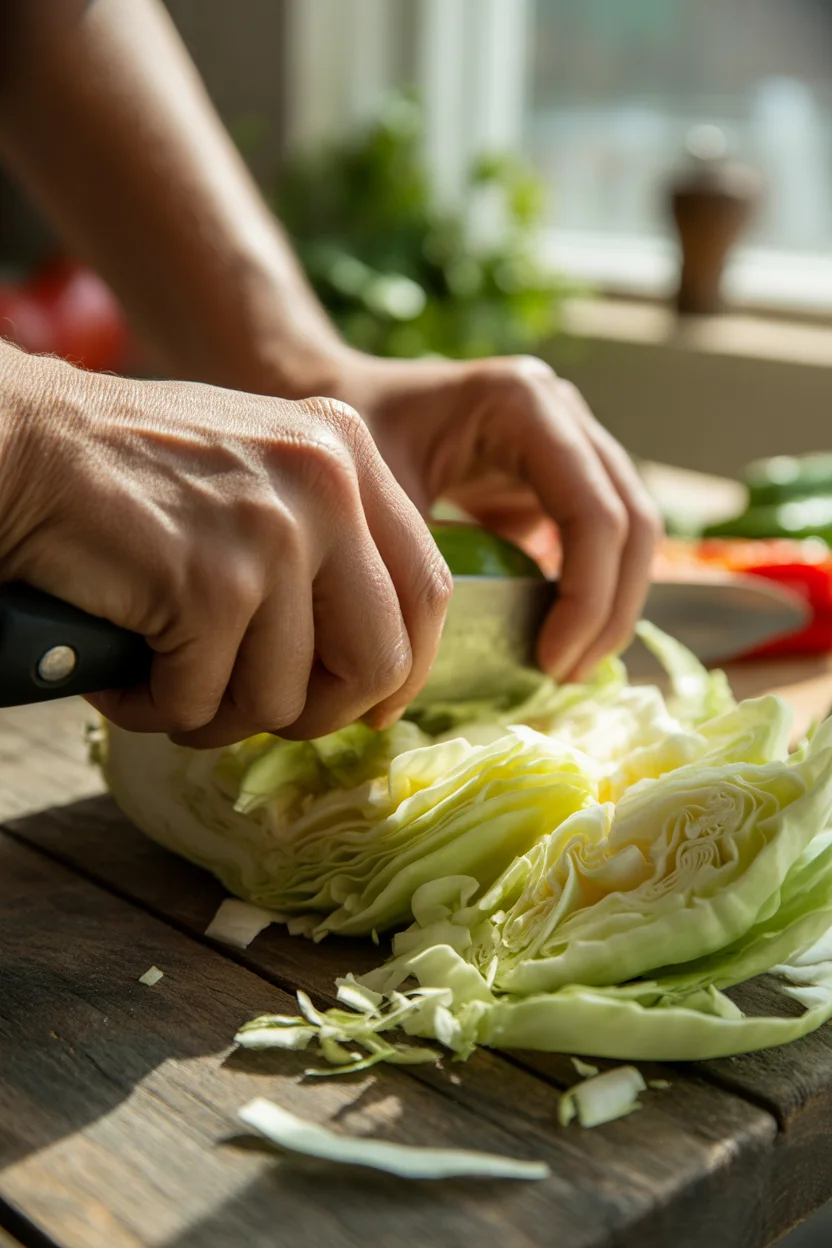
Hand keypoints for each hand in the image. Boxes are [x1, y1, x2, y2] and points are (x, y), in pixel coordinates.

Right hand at [0, 347, 449, 745]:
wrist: (23, 443)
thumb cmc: (133, 473)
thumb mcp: (262, 474)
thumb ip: (329, 546)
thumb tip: (380, 667)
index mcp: (349, 453)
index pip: (428, 591)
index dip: (402, 669)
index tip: (367, 704)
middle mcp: (326, 485)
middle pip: (378, 660)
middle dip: (315, 714)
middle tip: (252, 708)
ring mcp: (271, 534)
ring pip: (284, 699)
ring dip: (217, 712)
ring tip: (165, 673)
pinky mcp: (209, 584)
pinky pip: (204, 703)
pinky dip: (157, 707)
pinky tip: (127, 670)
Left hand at [336, 351, 661, 681]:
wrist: (329, 409)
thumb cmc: (342, 444)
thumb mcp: (370, 499)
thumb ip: (411, 565)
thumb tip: (448, 660)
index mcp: (521, 403)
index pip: (592, 511)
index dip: (586, 595)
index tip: (550, 661)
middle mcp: (561, 414)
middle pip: (632, 522)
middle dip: (609, 610)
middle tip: (564, 676)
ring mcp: (568, 446)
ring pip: (630, 535)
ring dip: (609, 608)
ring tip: (563, 669)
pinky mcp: (557, 483)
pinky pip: (599, 543)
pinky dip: (588, 595)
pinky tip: (553, 643)